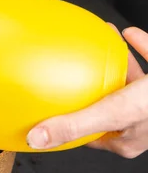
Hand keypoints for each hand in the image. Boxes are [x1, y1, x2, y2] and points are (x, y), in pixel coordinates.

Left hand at [26, 25, 147, 157]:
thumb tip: (35, 139)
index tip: (47, 110)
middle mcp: (141, 123)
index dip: (67, 124)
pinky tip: (131, 34)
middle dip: (90, 87)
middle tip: (69, 71)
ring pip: (131, 83)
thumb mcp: (115, 110)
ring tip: (100, 44)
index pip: (87, 135)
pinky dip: (144, 49)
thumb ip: (75, 123)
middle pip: (106, 105)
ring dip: (116, 63)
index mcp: (126, 138)